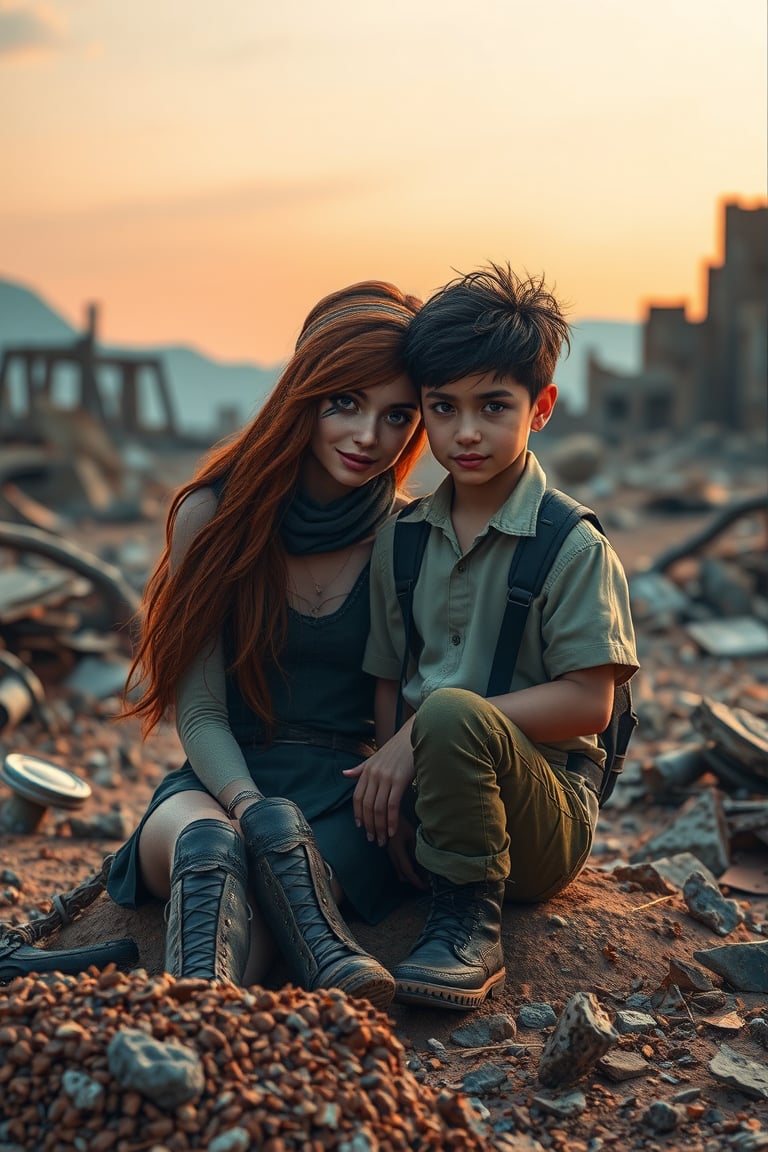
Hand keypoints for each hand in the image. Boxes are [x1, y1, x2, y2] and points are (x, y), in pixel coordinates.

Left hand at [342, 721, 414, 845]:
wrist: (414, 735)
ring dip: (380, 827)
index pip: (357, 798)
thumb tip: (344, 773)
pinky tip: (393, 831)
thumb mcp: (375, 758)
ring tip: (383, 840)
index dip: (358, 814)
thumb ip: (360, 769)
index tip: (361, 828)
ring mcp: (386, 778)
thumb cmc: (397, 749)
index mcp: (367, 771)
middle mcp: (374, 775)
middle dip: (369, 826)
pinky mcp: (399, 780)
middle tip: (374, 840)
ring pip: (378, 808)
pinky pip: (392, 805)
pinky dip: (392, 820)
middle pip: (367, 806)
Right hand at [387, 817, 427, 889]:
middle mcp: (392, 856)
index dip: (417, 881)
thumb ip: (416, 848)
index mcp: (398, 851)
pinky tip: (415, 866)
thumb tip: (425, 862)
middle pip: (402, 876)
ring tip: (423, 875)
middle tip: (427, 882)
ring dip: (410, 876)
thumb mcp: (412, 834)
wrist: (385, 816)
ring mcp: (390, 855)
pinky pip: (398, 867)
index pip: (408, 871)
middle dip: (414, 881)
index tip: (426, 887)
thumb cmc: (401, 823)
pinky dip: (407, 871)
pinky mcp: (390, 853)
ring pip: (399, 872)